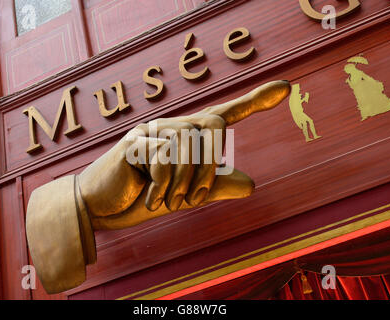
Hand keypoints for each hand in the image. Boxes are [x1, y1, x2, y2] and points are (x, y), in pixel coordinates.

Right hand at [77, 80, 290, 228]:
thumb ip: (216, 187)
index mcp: (189, 136)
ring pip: (189, 143)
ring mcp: (153, 130)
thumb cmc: (145, 196)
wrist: (103, 207)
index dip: (255, 101)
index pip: (225, 114)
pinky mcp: (134, 141)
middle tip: (196, 198)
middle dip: (211, 167)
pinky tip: (150, 200)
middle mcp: (174, 126)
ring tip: (171, 203)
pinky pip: (164, 157)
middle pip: (213, 125)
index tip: (285, 88)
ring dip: (186, 182)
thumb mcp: (187, 196)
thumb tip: (252, 185)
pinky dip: (163, 187)